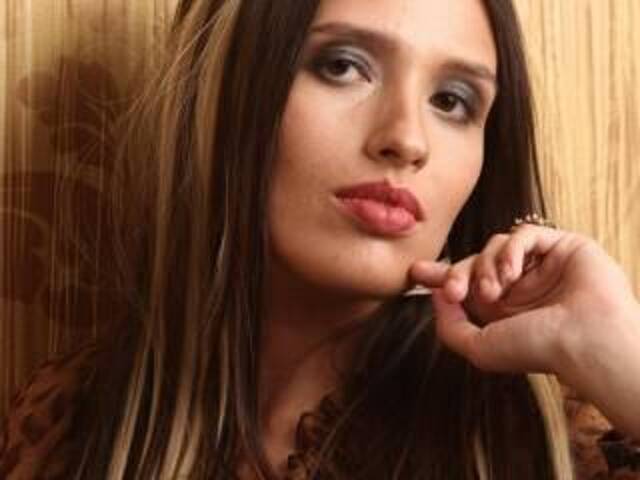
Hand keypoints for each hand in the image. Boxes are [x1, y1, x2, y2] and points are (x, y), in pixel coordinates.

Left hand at [409, 224, 639, 394]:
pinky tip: (513, 274)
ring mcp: (540, 265)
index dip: (440, 275)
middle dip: (455, 274)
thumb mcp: (479, 348)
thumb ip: (450, 326)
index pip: (466, 284)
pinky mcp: (561, 246)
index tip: (416, 271)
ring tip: (494, 292)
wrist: (586, 341)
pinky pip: (523, 234)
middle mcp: (519, 286)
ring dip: (484, 268)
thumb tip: (436, 296)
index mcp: (502, 310)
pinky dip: (510, 251)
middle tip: (453, 291)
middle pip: (473, 262)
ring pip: (494, 246)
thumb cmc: (537, 349)